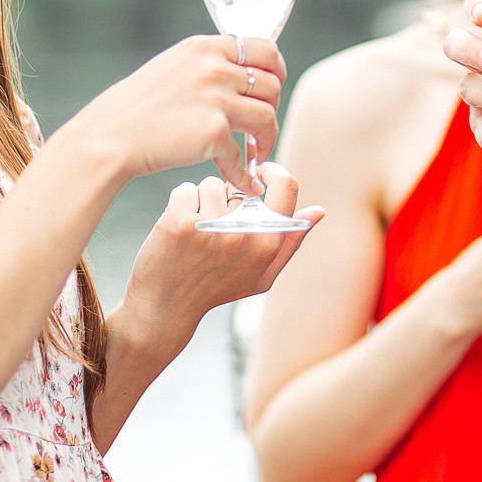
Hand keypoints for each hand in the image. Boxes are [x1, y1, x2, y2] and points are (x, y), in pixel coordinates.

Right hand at [59, 35, 285, 190]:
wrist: (110, 136)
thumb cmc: (138, 107)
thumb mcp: (174, 67)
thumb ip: (209, 65)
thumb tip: (244, 74)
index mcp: (205, 48)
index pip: (266, 49)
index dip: (277, 72)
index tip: (272, 89)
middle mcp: (214, 68)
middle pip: (272, 85)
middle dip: (272, 108)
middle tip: (261, 127)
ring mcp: (215, 99)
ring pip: (267, 116)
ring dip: (268, 138)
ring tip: (258, 152)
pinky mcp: (212, 132)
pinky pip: (242, 154)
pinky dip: (245, 172)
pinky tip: (243, 180)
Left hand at [121, 166, 323, 348]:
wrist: (164, 309)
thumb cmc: (215, 290)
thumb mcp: (261, 276)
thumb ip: (291, 242)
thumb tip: (318, 212)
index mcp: (267, 244)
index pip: (286, 187)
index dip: (273, 172)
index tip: (260, 172)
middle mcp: (242, 234)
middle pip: (239, 186)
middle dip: (226, 199)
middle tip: (213, 229)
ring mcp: (210, 227)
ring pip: (210, 185)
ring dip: (201, 201)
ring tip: (194, 231)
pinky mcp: (180, 222)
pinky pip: (186, 189)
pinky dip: (179, 204)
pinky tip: (176, 229)